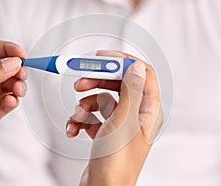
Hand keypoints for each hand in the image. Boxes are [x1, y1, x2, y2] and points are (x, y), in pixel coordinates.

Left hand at [0, 40, 26, 168]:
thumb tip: (11, 63)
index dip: (7, 50)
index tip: (21, 55)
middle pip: (2, 69)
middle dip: (15, 70)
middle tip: (22, 73)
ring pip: (6, 87)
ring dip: (16, 86)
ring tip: (18, 90)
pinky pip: (4, 106)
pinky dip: (11, 102)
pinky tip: (10, 101)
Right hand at [66, 50, 162, 185]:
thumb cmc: (116, 163)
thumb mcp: (123, 122)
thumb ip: (131, 91)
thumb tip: (137, 66)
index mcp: (147, 110)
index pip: (142, 73)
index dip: (123, 61)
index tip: (102, 57)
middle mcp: (136, 114)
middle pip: (118, 84)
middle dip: (96, 82)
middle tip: (79, 83)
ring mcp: (121, 123)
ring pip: (102, 100)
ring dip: (84, 106)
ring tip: (76, 117)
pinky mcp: (107, 131)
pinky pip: (93, 116)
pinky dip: (81, 119)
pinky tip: (73, 129)